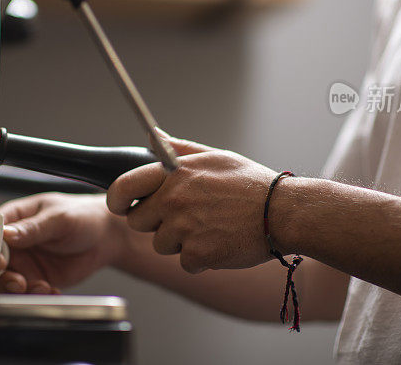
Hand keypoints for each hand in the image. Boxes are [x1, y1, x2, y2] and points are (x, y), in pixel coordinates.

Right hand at [0, 192, 124, 293]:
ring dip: (19, 291)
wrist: (105, 236)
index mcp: (14, 218)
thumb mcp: (59, 217)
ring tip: (40, 288)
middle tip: (18, 283)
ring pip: (7, 283)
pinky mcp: (35, 279)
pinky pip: (28, 294)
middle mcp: (14, 243)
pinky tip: (52, 291)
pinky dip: (37, 297)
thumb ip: (33, 227)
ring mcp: (24, 263)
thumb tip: (6, 233)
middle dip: (3, 277)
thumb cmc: (82, 215)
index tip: (0, 262)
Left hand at [107, 133, 278, 273]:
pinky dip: (200, 259)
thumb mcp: (214, 156)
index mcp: (174, 174)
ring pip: (161, 245)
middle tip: (182, 217)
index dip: (116, 199)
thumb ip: (178, 149)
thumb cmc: (250, 184)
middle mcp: (174, 200)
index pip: (122, 187)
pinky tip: (219, 242)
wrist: (283, 213)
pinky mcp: (198, 254)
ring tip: (208, 227)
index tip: (121, 205)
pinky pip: (185, 263)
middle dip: (154, 222)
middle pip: (137, 221)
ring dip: (179, 242)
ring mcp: (185, 228)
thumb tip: (151, 137)